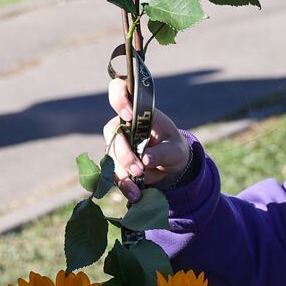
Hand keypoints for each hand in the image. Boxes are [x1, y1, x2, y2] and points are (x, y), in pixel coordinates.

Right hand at [104, 77, 190, 201]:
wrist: (170, 166)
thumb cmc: (173, 148)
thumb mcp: (175, 150)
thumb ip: (163, 152)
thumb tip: (146, 159)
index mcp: (139, 110)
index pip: (119, 90)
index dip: (119, 98)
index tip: (128, 115)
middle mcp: (123, 124)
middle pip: (113, 133)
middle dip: (125, 153)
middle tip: (140, 168)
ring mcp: (116, 143)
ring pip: (111, 156)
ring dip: (123, 173)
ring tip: (138, 189)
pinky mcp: (115, 162)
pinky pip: (113, 173)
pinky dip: (124, 185)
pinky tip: (134, 194)